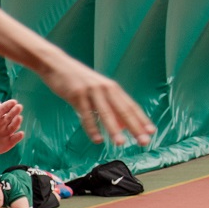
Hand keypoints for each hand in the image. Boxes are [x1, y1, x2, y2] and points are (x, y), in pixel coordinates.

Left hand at [0, 99, 23, 154]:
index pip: (3, 108)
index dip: (8, 105)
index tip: (13, 102)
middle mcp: (5, 121)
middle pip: (11, 115)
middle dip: (15, 111)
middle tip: (19, 107)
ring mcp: (8, 130)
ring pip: (14, 125)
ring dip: (17, 121)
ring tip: (19, 118)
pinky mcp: (10, 140)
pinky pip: (15, 138)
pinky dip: (18, 136)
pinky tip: (21, 134)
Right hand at [39, 58, 154, 145]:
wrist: (57, 64)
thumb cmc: (77, 80)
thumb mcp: (96, 90)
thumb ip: (108, 106)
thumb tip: (121, 126)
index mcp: (112, 88)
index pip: (131, 106)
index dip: (142, 120)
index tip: (152, 132)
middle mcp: (105, 88)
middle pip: (123, 110)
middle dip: (135, 127)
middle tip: (144, 141)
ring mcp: (91, 91)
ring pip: (106, 113)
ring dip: (114, 129)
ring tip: (120, 143)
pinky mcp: (77, 95)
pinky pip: (86, 115)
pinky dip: (92, 128)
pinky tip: (97, 139)